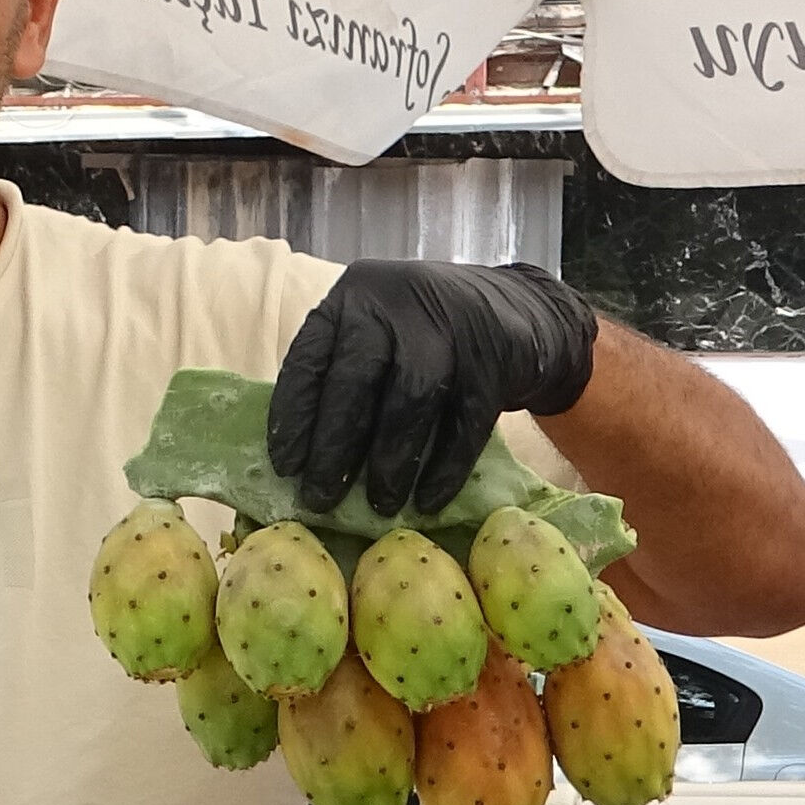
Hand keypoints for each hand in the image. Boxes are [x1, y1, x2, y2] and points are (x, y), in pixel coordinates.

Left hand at [267, 260, 598, 515]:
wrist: (518, 310)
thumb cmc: (426, 337)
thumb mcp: (378, 335)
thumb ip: (342, 375)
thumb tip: (302, 459)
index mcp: (354, 298)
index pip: (310, 358)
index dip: (295, 416)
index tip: (286, 467)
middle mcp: (397, 302)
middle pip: (357, 379)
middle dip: (334, 447)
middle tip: (320, 499)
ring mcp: (450, 326)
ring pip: (411, 399)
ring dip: (390, 461)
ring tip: (378, 507)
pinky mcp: (495, 357)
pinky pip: (464, 423)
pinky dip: (443, 468)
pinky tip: (426, 501)